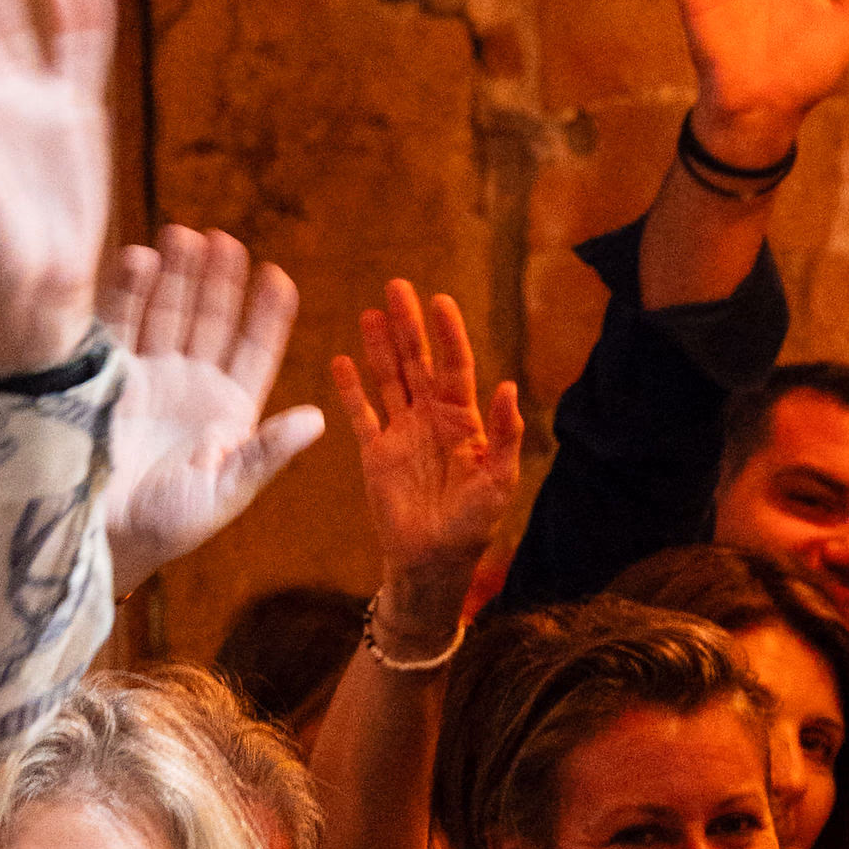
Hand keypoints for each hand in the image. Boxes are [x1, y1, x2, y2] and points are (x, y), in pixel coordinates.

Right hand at [97, 226, 331, 581]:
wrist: (99, 539)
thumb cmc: (168, 525)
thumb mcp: (225, 492)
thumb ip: (267, 452)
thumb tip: (318, 419)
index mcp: (232, 411)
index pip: (257, 350)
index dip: (268, 314)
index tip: (279, 276)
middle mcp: (192, 386)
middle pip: (211, 320)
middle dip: (219, 281)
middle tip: (224, 241)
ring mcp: (149, 377)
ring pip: (168, 312)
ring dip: (176, 275)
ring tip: (183, 235)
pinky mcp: (105, 376)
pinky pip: (119, 324)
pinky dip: (128, 292)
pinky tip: (138, 259)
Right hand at [332, 280, 523, 614]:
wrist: (433, 561)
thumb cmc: (473, 525)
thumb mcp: (499, 481)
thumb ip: (505, 435)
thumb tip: (507, 386)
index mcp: (463, 422)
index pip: (455, 367)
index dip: (448, 334)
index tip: (439, 300)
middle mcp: (431, 420)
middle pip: (417, 363)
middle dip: (408, 326)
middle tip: (396, 287)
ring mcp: (401, 434)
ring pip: (388, 380)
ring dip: (379, 347)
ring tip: (370, 314)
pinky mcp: (375, 454)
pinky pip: (360, 414)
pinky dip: (350, 389)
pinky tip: (340, 360)